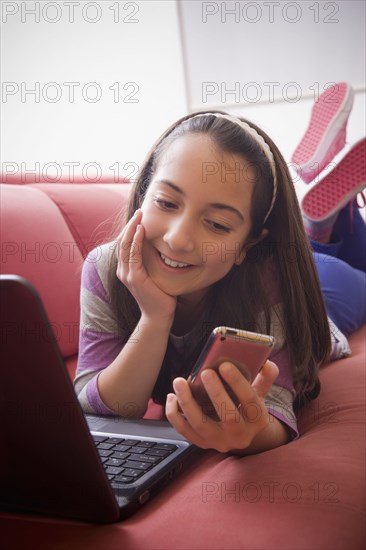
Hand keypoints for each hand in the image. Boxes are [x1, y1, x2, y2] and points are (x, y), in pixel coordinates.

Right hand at [116, 209, 176, 319]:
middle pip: (122, 241)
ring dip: (132, 229)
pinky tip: (142, 230)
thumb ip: (152, 262)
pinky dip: (136, 241)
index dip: (130, 229)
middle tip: (140, 211)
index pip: (125, 244)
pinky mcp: (135, 278)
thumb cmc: (160, 295)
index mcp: (127, 269)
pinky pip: (133, 255)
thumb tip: (161, 247)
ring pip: (125, 246)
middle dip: (130, 225)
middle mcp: (123, 270)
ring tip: (139, 216)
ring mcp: (127, 274)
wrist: (159, 315)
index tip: (140, 216)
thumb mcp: (155, 274)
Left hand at [165, 360, 279, 452]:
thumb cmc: (246, 406)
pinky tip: (173, 397)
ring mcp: (220, 441)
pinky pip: (185, 431)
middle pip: (228, 416)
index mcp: (257, 419)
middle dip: (216, 393)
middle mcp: (240, 435)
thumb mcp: (259, 393)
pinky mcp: (202, 444)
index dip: (238, 383)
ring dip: (188, 402)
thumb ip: (265, 378)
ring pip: (201, 425)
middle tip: (205, 372)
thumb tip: (268, 364)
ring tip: (180, 382)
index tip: (225, 365)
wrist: (240, 433)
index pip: (250, 400)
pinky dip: (176, 415)